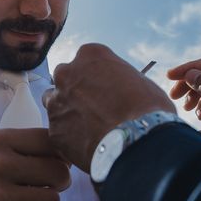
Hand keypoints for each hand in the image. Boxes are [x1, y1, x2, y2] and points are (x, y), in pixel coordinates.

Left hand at [43, 44, 174, 172]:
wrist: (136, 141)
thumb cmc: (146, 109)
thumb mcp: (138, 81)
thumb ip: (117, 80)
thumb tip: (118, 91)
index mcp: (90, 55)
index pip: (86, 61)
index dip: (96, 78)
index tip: (105, 90)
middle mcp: (66, 73)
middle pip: (65, 79)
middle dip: (76, 91)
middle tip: (94, 108)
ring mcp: (56, 101)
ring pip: (55, 104)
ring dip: (68, 112)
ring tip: (89, 128)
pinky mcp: (54, 130)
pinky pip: (60, 132)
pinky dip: (70, 138)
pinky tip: (88, 145)